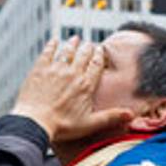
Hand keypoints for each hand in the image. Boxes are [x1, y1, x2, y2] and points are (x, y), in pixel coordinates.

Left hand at [11, 37, 131, 144]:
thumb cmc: (61, 126)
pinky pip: (48, 52)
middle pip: (83, 55)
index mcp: (85, 85)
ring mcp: (55, 70)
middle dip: (87, 48)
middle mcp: (72, 74)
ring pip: (67, 51)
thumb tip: (131, 114)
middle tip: (89, 44)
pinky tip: (54, 41)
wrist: (35, 122)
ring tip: (75, 39)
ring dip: (72, 44)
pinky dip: (52, 45)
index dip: (99, 56)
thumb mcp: (89, 123)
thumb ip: (110, 117)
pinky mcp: (40, 69)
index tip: (100, 50)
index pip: (96, 65)